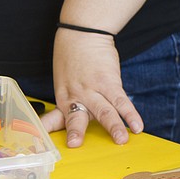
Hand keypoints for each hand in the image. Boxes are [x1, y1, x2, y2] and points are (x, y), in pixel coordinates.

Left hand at [42, 28, 143, 146]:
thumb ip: (70, 99)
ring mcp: (94, 89)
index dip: (48, 130)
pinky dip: (131, 114)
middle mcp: (76, 96)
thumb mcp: (63, 80)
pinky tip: (138, 125)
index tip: (41, 144)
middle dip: (76, 130)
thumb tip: (73, 116)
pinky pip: (122, 101)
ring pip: (104, 111)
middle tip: (75, 143)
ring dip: (113, 126)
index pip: (54, 118)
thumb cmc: (72, 56)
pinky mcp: (111, 82)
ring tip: (121, 140)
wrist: (83, 33)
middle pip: (76, 116)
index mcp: (63, 98)